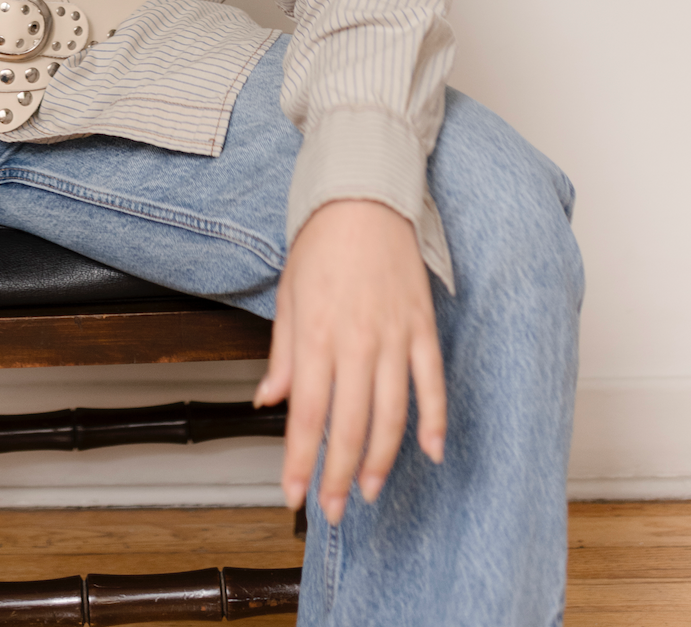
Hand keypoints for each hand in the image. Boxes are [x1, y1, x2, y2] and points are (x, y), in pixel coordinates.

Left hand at [254, 198, 444, 523]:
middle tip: (331, 509)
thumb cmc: (322, 242)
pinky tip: (430, 451)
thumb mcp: (288, 294)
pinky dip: (434, 421)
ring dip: (380, 460)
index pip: (307, 414)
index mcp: (316, 334)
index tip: (293, 495)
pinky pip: (433, 384)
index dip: (300, 461)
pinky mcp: (423, 327)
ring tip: (367, 490)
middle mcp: (356, 342)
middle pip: (348, 425)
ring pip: (391, 415)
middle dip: (337, 475)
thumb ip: (282, 354)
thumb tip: (269, 400)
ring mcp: (394, 336)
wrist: (364, 196)